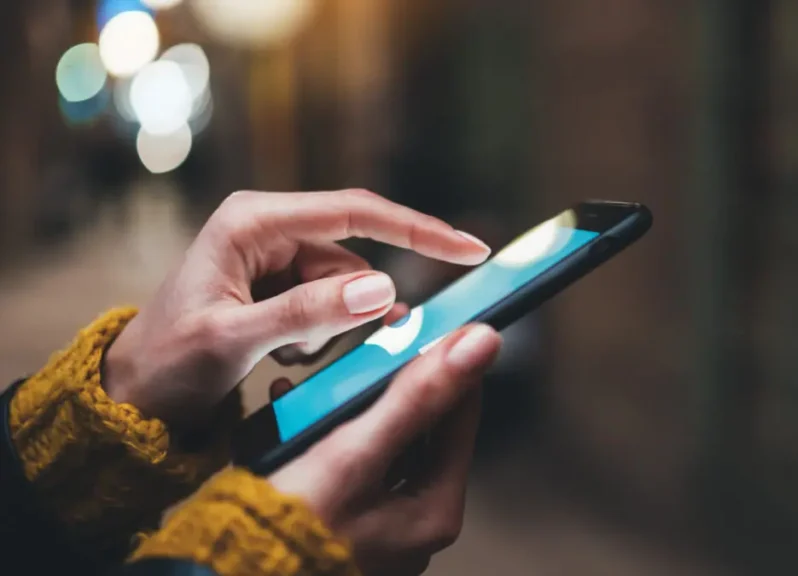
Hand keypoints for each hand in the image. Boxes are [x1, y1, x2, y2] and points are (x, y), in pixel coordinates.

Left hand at [102, 189, 490, 430]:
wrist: (135, 396)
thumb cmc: (168, 363)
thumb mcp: (232, 341)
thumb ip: (306, 313)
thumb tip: (383, 289)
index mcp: (253, 221)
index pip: (355, 213)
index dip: (418, 230)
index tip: (470, 249)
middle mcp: (270, 229)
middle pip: (355, 260)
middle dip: (355, 309)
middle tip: (333, 351)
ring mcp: (277, 258)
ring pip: (348, 289)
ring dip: (331, 331)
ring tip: (283, 360)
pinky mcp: (282, 286)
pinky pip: (332, 306)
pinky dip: (321, 337)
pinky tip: (283, 358)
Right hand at [270, 323, 501, 575]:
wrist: (224, 574)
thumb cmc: (288, 529)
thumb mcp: (356, 453)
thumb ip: (416, 397)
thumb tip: (480, 346)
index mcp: (434, 510)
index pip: (460, 412)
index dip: (446, 360)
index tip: (428, 322)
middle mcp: (414, 521)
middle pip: (419, 424)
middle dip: (390, 380)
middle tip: (371, 342)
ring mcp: (380, 524)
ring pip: (379, 438)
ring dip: (353, 401)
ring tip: (326, 371)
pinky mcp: (342, 519)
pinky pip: (346, 459)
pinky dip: (326, 430)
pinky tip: (294, 405)